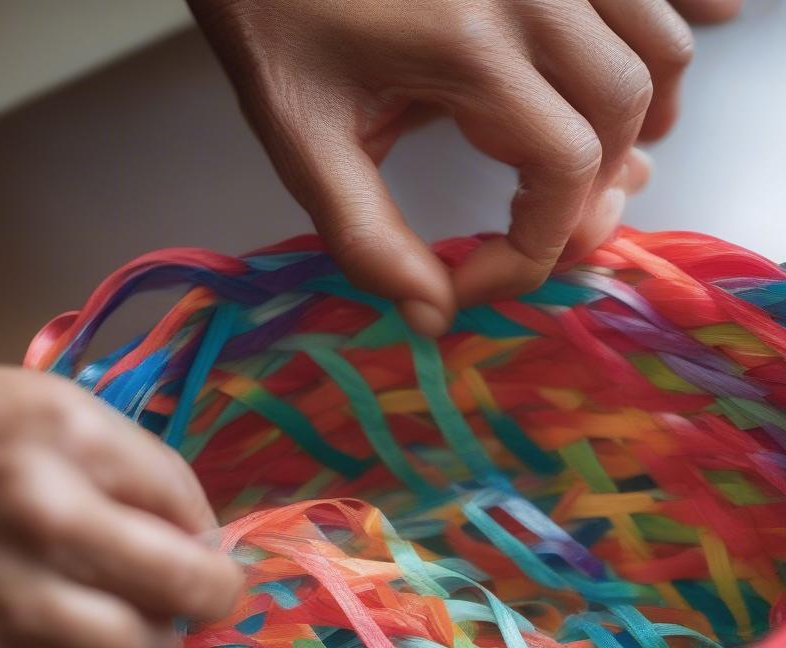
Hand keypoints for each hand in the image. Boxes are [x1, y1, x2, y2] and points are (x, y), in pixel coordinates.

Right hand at [0, 349, 241, 647]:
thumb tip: (204, 542)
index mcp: (67, 437)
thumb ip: (135, 465)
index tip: (194, 559)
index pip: (190, 509)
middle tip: (166, 605)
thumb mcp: (47, 408)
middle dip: (193, 605)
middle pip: (178, 592)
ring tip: (98, 630)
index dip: (208, 545)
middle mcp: (32, 511)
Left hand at [191, 0, 739, 333]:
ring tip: (592, 170)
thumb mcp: (305, 145)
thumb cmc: (279, 32)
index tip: (472, 282)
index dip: (531, 252)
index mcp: (472, 50)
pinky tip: (646, 78)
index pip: (564, 173)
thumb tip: (433, 318)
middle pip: (623, 116)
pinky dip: (664, 39)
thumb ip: (367, 239)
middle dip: (587, 196)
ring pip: (657, 49)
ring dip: (636, 123)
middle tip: (535, 236)